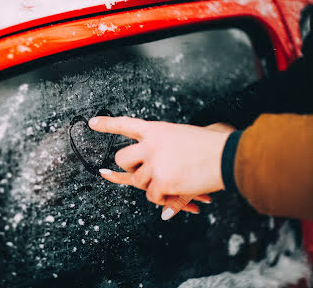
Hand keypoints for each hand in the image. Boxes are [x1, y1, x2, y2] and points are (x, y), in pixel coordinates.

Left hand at [89, 117, 233, 219]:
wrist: (227, 155)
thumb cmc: (211, 144)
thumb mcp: (183, 138)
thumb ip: (165, 157)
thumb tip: (163, 191)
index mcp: (156, 130)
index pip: (125, 124)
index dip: (107, 124)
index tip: (92, 123)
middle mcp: (150, 144)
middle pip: (121, 158)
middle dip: (128, 168)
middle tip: (144, 170)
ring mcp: (154, 163)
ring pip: (136, 181)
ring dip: (151, 185)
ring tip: (172, 180)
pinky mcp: (162, 181)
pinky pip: (151, 196)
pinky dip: (163, 198)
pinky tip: (177, 190)